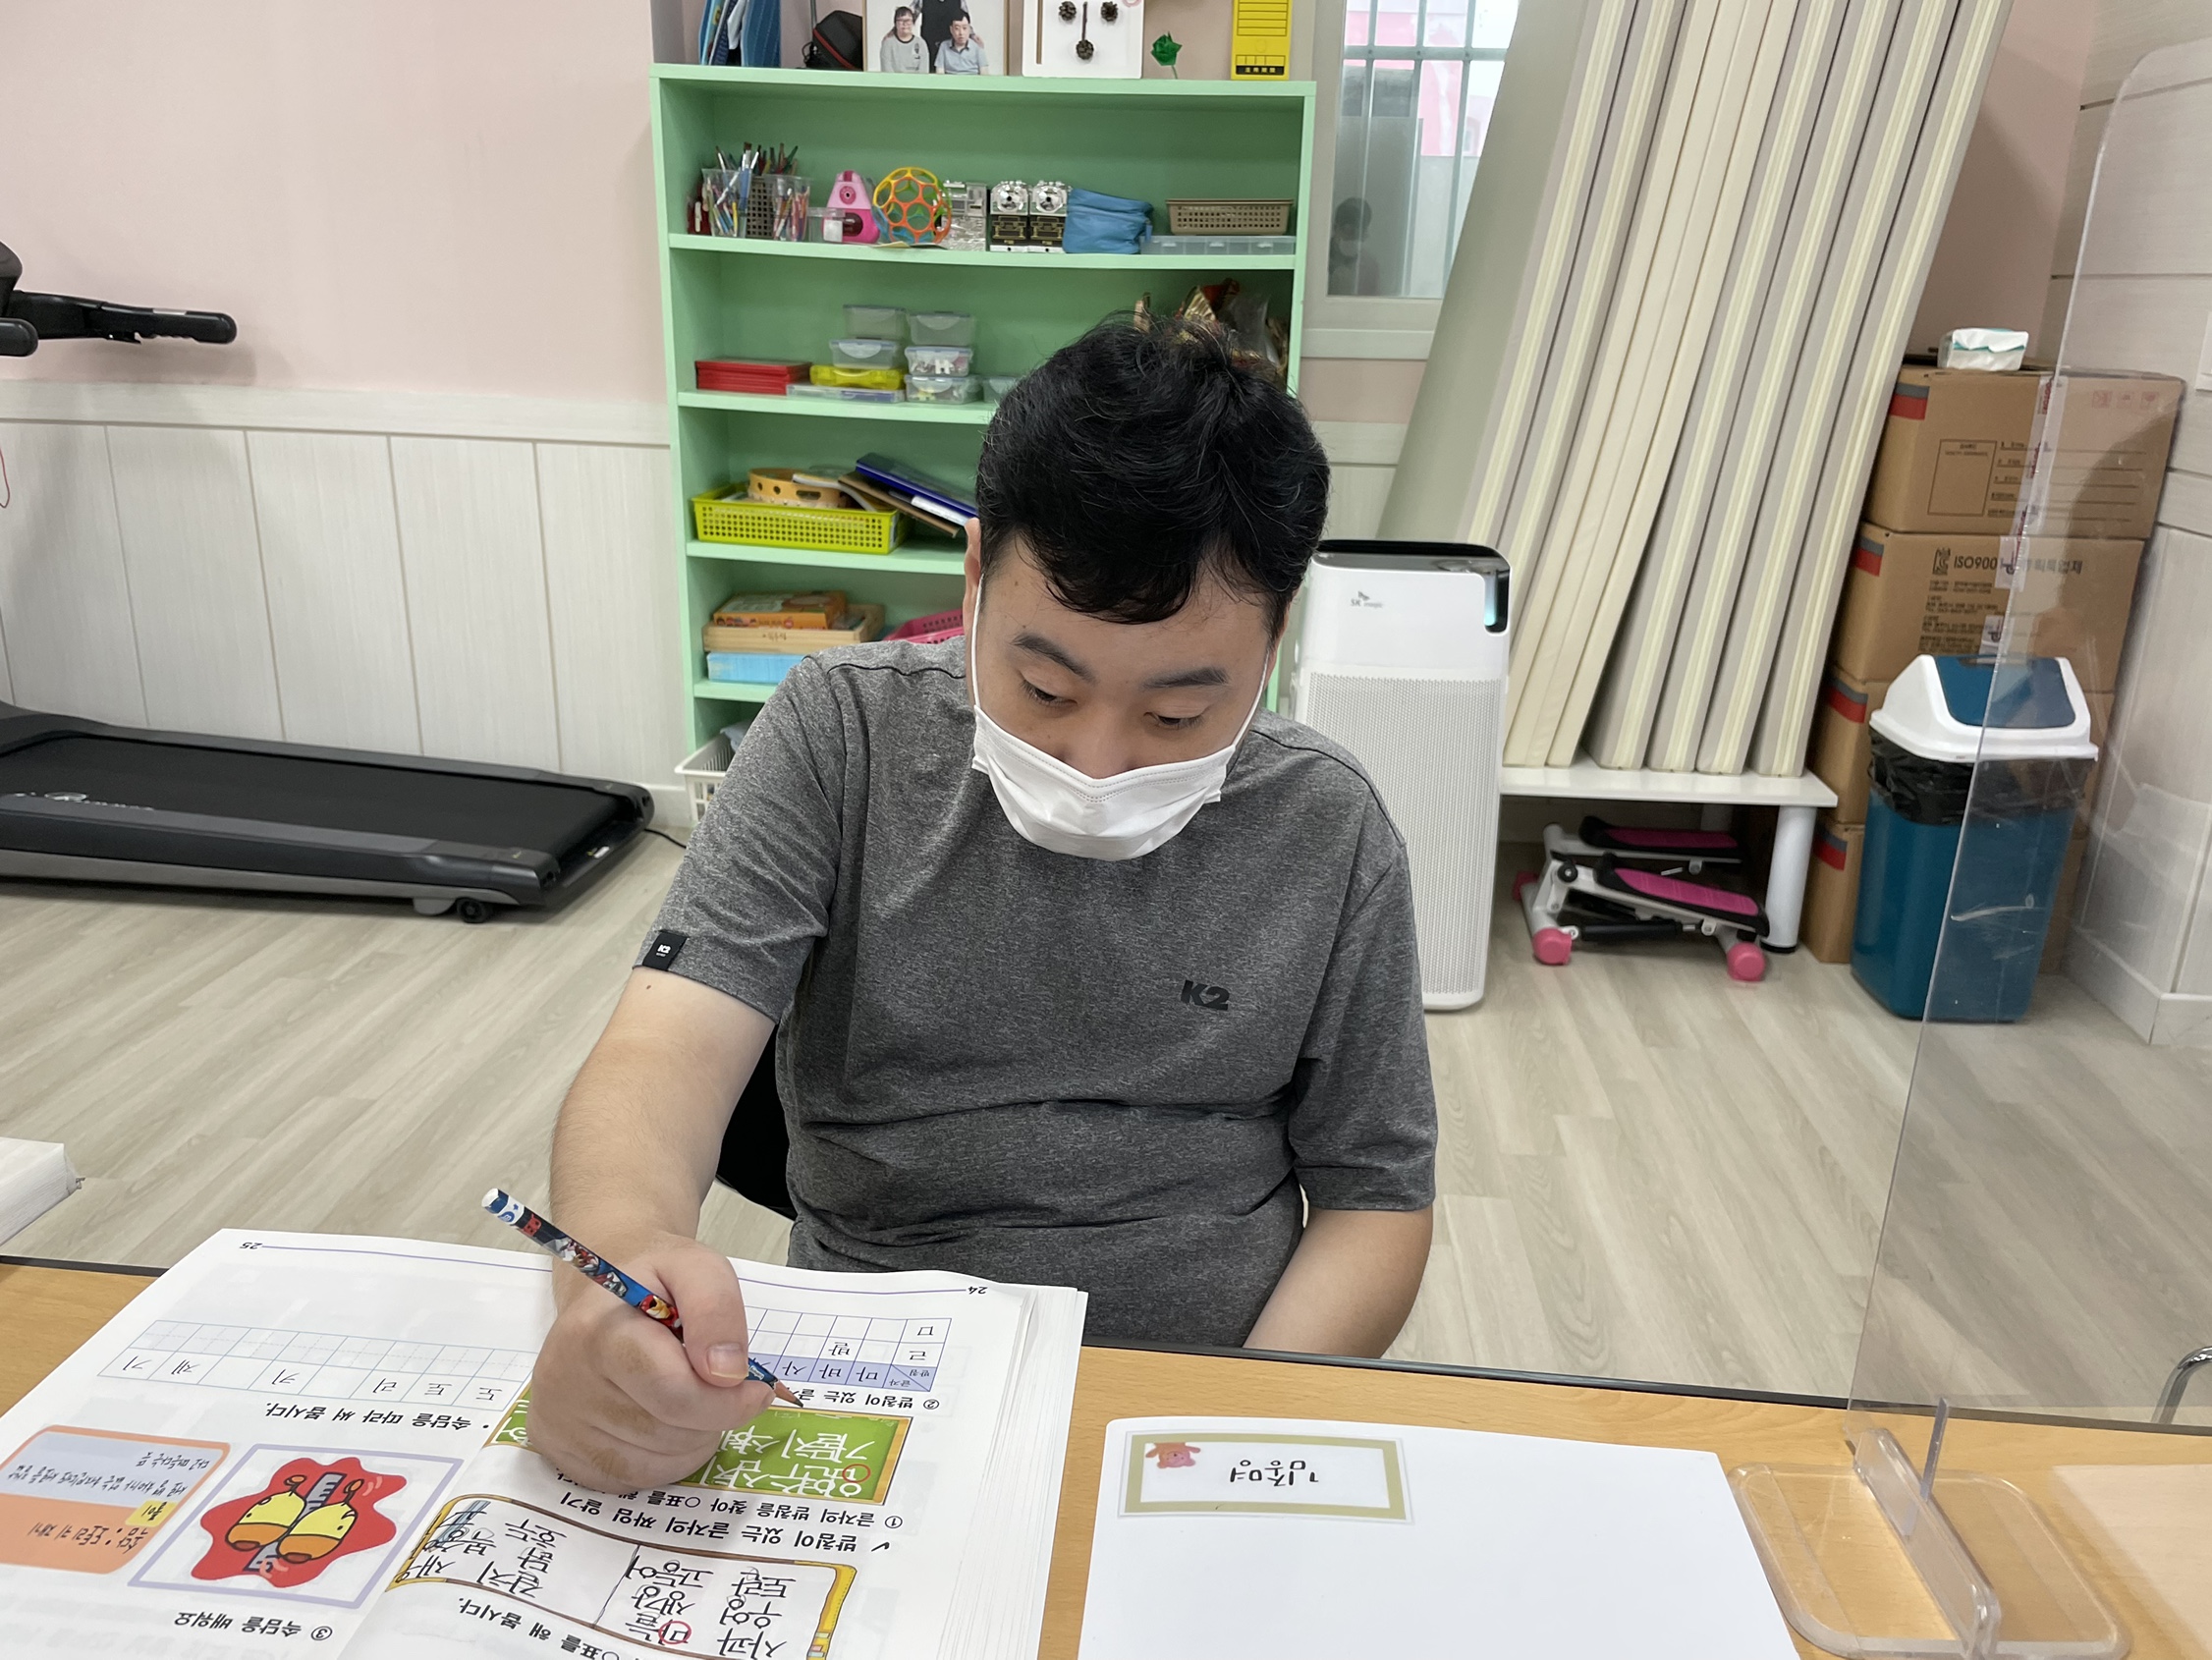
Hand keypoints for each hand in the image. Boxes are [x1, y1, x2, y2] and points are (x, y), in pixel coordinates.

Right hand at [526, 1231, 776, 1491]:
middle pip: (668, 1433)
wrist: (599, 1290)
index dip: (728, 1400)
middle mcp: (564, 1383)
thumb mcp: (697, 1266)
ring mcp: (557, 1423)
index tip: (755, 1388)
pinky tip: (660, 1418)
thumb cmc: (652, 1279)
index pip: (673, 1392)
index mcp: (597, 1333)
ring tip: (685, 1394)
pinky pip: (633, 1479)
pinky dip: (664, 1458)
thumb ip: (718, 1309)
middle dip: (711, 1415)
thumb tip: (728, 1375)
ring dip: (691, 1438)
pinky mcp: (557, 1452)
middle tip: (717, 1384)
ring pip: (655, 1465)